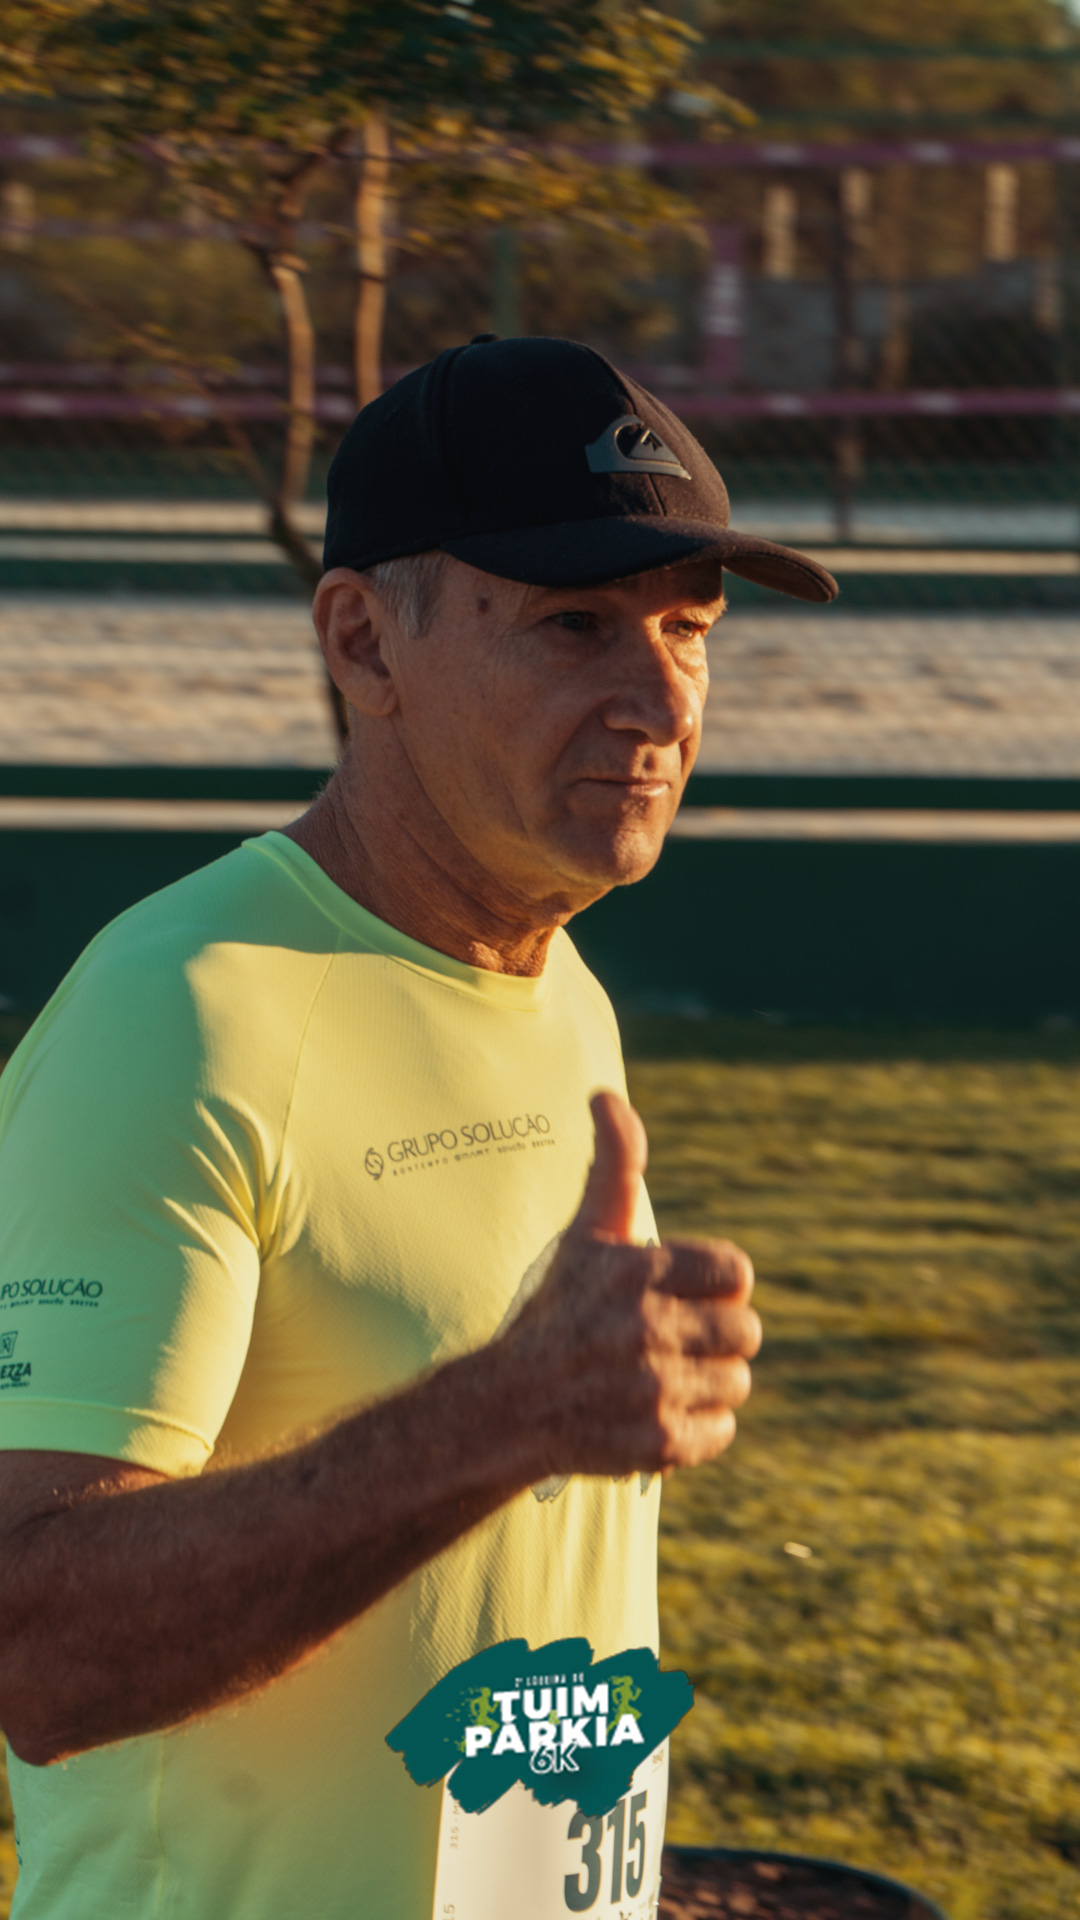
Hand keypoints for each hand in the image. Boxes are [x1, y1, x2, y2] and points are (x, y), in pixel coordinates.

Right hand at [496, 1091, 759, 1479]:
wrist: (508, 1405)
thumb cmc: (557, 1310)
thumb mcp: (586, 1233)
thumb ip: (613, 1165)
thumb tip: (605, 1095)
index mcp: (637, 1272)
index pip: (736, 1272)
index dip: (717, 1286)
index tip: (684, 1295)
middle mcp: (646, 1328)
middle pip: (746, 1330)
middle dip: (717, 1336)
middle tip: (674, 1340)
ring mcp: (652, 1388)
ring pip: (737, 1382)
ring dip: (708, 1384)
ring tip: (662, 1378)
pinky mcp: (657, 1443)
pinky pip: (721, 1432)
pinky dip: (698, 1431)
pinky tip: (657, 1414)